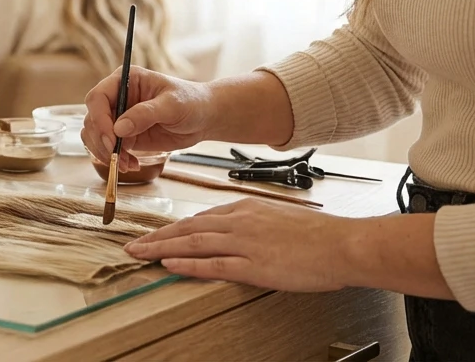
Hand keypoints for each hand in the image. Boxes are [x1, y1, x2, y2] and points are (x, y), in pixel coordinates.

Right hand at [80, 66, 213, 169]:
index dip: (100, 119)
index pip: (98, 97)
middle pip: (92, 118)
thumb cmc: (191, 102)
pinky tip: (131, 165)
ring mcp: (118, 117)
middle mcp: (116, 97)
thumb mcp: (172, 105)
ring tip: (126, 164)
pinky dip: (114, 159)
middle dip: (101, 140)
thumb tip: (119, 128)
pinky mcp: (123, 135)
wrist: (202, 118)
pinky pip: (107, 148)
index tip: (112, 139)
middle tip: (117, 157)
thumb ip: (145, 114)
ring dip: (105, 152)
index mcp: (125, 80)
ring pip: (95, 135)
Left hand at [124, 199, 353, 292]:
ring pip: (192, 243)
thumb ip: (253, 224)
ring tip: (138, 254)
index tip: (156, 234)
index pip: (200, 218)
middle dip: (156, 236)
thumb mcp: (278, 218)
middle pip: (187, 228)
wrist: (342, 244)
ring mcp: (244, 242)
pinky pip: (212, 264)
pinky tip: (168, 265)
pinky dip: (186, 264)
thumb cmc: (318, 235)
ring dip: (160, 249)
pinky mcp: (252, 264)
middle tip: (132, 244)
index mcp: (245, 209)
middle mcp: (239, 221)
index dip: (174, 228)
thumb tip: (235, 233)